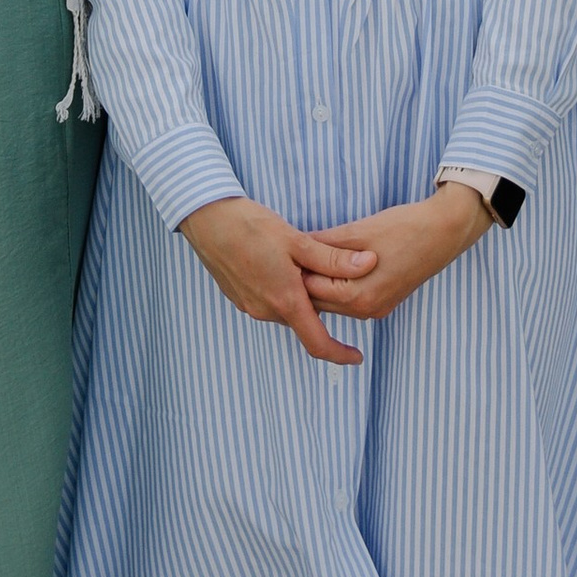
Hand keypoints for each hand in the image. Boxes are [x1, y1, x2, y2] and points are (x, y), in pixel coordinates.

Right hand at [180, 198, 370, 365]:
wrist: (207, 219)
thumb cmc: (251, 227)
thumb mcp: (298, 241)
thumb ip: (333, 259)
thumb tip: (370, 264)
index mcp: (285, 301)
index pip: (318, 343)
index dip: (341, 354)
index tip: (358, 357)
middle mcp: (266, 311)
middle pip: (304, 322)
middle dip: (321, 310)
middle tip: (336, 284)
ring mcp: (250, 305)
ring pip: (286, 310)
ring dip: (300, 299)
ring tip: (306, 270)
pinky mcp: (238, 296)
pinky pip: (269, 302)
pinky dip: (282, 292)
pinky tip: (282, 266)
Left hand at [299, 182, 492, 324]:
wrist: (445, 231)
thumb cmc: (404, 227)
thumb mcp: (358, 231)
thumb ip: (325, 244)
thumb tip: (295, 245)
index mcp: (358, 296)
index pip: (310, 290)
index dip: (294, 271)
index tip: (280, 253)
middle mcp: (367, 310)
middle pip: (319, 302)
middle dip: (304, 280)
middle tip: (287, 257)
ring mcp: (377, 309)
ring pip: (334, 303)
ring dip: (320, 283)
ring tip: (304, 260)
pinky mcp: (384, 302)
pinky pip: (350, 300)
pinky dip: (336, 286)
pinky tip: (329, 267)